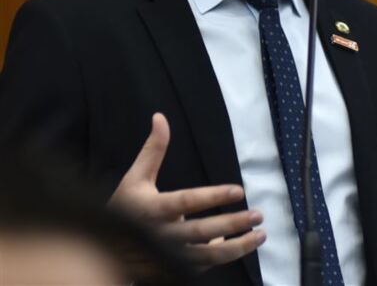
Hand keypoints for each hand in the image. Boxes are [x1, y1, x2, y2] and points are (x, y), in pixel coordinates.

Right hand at [109, 113, 265, 269]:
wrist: (106, 250)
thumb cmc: (123, 208)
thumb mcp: (135, 178)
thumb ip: (153, 150)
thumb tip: (160, 117)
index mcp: (153, 209)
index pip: (187, 201)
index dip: (213, 196)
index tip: (239, 190)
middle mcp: (161, 235)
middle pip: (201, 231)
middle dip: (232, 223)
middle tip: (258, 215)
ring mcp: (168, 255)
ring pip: (206, 255)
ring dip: (237, 247)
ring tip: (260, 234)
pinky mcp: (174, 268)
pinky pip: (203, 265)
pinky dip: (224, 257)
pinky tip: (242, 246)